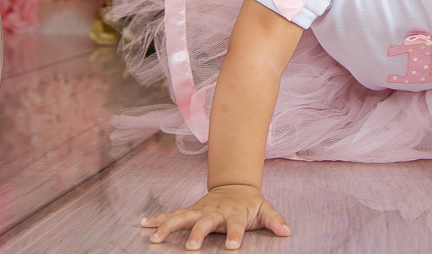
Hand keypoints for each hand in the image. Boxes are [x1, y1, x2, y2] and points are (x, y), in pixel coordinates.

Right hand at [141, 184, 291, 249]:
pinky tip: (144, 224)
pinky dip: (158, 219)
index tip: (231, 246)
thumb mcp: (265, 210)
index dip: (234, 234)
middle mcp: (214, 211)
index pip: (235, 225)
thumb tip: (287, 231)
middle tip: (191, 246)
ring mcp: (200, 210)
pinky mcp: (190, 211)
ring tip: (155, 236)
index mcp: (234, 212)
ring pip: (183, 217)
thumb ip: (274, 221)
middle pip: (205, 221)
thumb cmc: (249, 203)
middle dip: (198, 233)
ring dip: (169, 226)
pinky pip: (172, 215)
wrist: (234, 185)